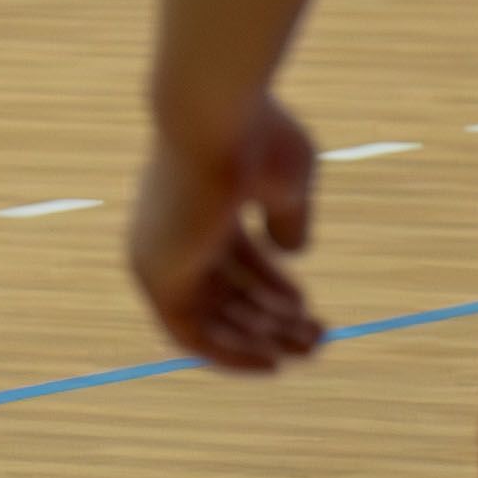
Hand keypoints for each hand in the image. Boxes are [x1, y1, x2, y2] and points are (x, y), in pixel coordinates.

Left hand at [130, 96, 326, 371]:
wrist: (214, 116)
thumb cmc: (254, 135)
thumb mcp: (287, 179)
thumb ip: (288, 216)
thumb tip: (291, 254)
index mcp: (200, 201)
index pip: (237, 262)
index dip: (275, 290)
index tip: (311, 312)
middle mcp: (175, 232)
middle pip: (227, 292)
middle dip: (275, 320)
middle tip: (320, 339)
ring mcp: (161, 254)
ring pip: (214, 316)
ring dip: (262, 338)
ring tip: (312, 347)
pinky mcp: (157, 276)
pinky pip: (191, 334)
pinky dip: (229, 352)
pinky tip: (271, 362)